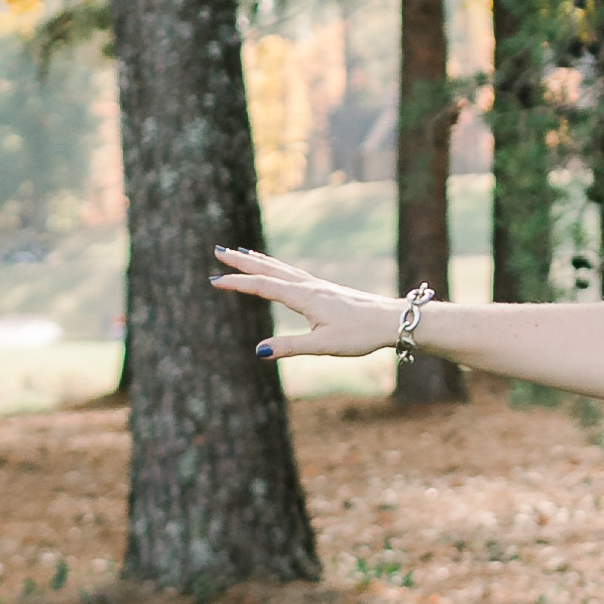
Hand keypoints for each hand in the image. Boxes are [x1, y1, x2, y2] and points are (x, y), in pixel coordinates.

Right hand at [213, 247, 399, 363]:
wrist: (389, 320)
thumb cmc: (359, 334)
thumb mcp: (323, 346)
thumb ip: (290, 347)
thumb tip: (258, 351)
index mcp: (305, 297)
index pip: (263, 287)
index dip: (237, 283)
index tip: (214, 280)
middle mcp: (308, 286)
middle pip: (269, 270)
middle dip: (242, 262)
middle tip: (218, 251)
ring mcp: (316, 285)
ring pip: (280, 268)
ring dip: (258, 260)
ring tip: (239, 252)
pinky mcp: (324, 289)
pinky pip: (292, 273)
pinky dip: (276, 266)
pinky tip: (275, 268)